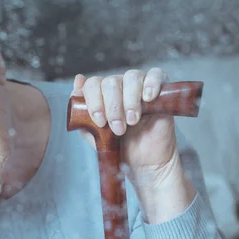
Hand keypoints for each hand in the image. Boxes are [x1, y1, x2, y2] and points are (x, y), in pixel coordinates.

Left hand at [71, 68, 182, 189]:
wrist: (143, 163)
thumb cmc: (119, 147)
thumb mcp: (94, 133)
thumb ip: (81, 111)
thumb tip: (77, 81)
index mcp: (103, 94)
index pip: (93, 84)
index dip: (94, 101)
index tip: (100, 122)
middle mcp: (120, 87)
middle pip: (111, 81)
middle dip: (112, 107)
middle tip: (118, 128)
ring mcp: (140, 87)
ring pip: (131, 77)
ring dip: (129, 101)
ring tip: (132, 121)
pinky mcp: (160, 92)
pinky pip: (157, 74)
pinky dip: (151, 84)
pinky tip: (147, 99)